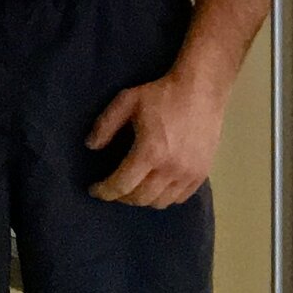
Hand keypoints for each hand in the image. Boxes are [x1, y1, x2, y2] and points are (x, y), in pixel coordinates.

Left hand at [85, 73, 224, 208]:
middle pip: (140, 199)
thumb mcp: (127, 101)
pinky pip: (179, 198)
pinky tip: (156, 186)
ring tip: (134, 187)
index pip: (122, 185)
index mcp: (150, 152)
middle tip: (113, 187)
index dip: (104, 191)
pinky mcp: (202, 173)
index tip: (94, 190)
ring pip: (160, 202)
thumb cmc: (162, 94)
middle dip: (121, 197)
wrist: (201, 90)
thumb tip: (91, 146)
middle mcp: (171, 169)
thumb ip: (105, 125)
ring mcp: (189, 174)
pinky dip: (164, 197)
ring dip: (142, 199)